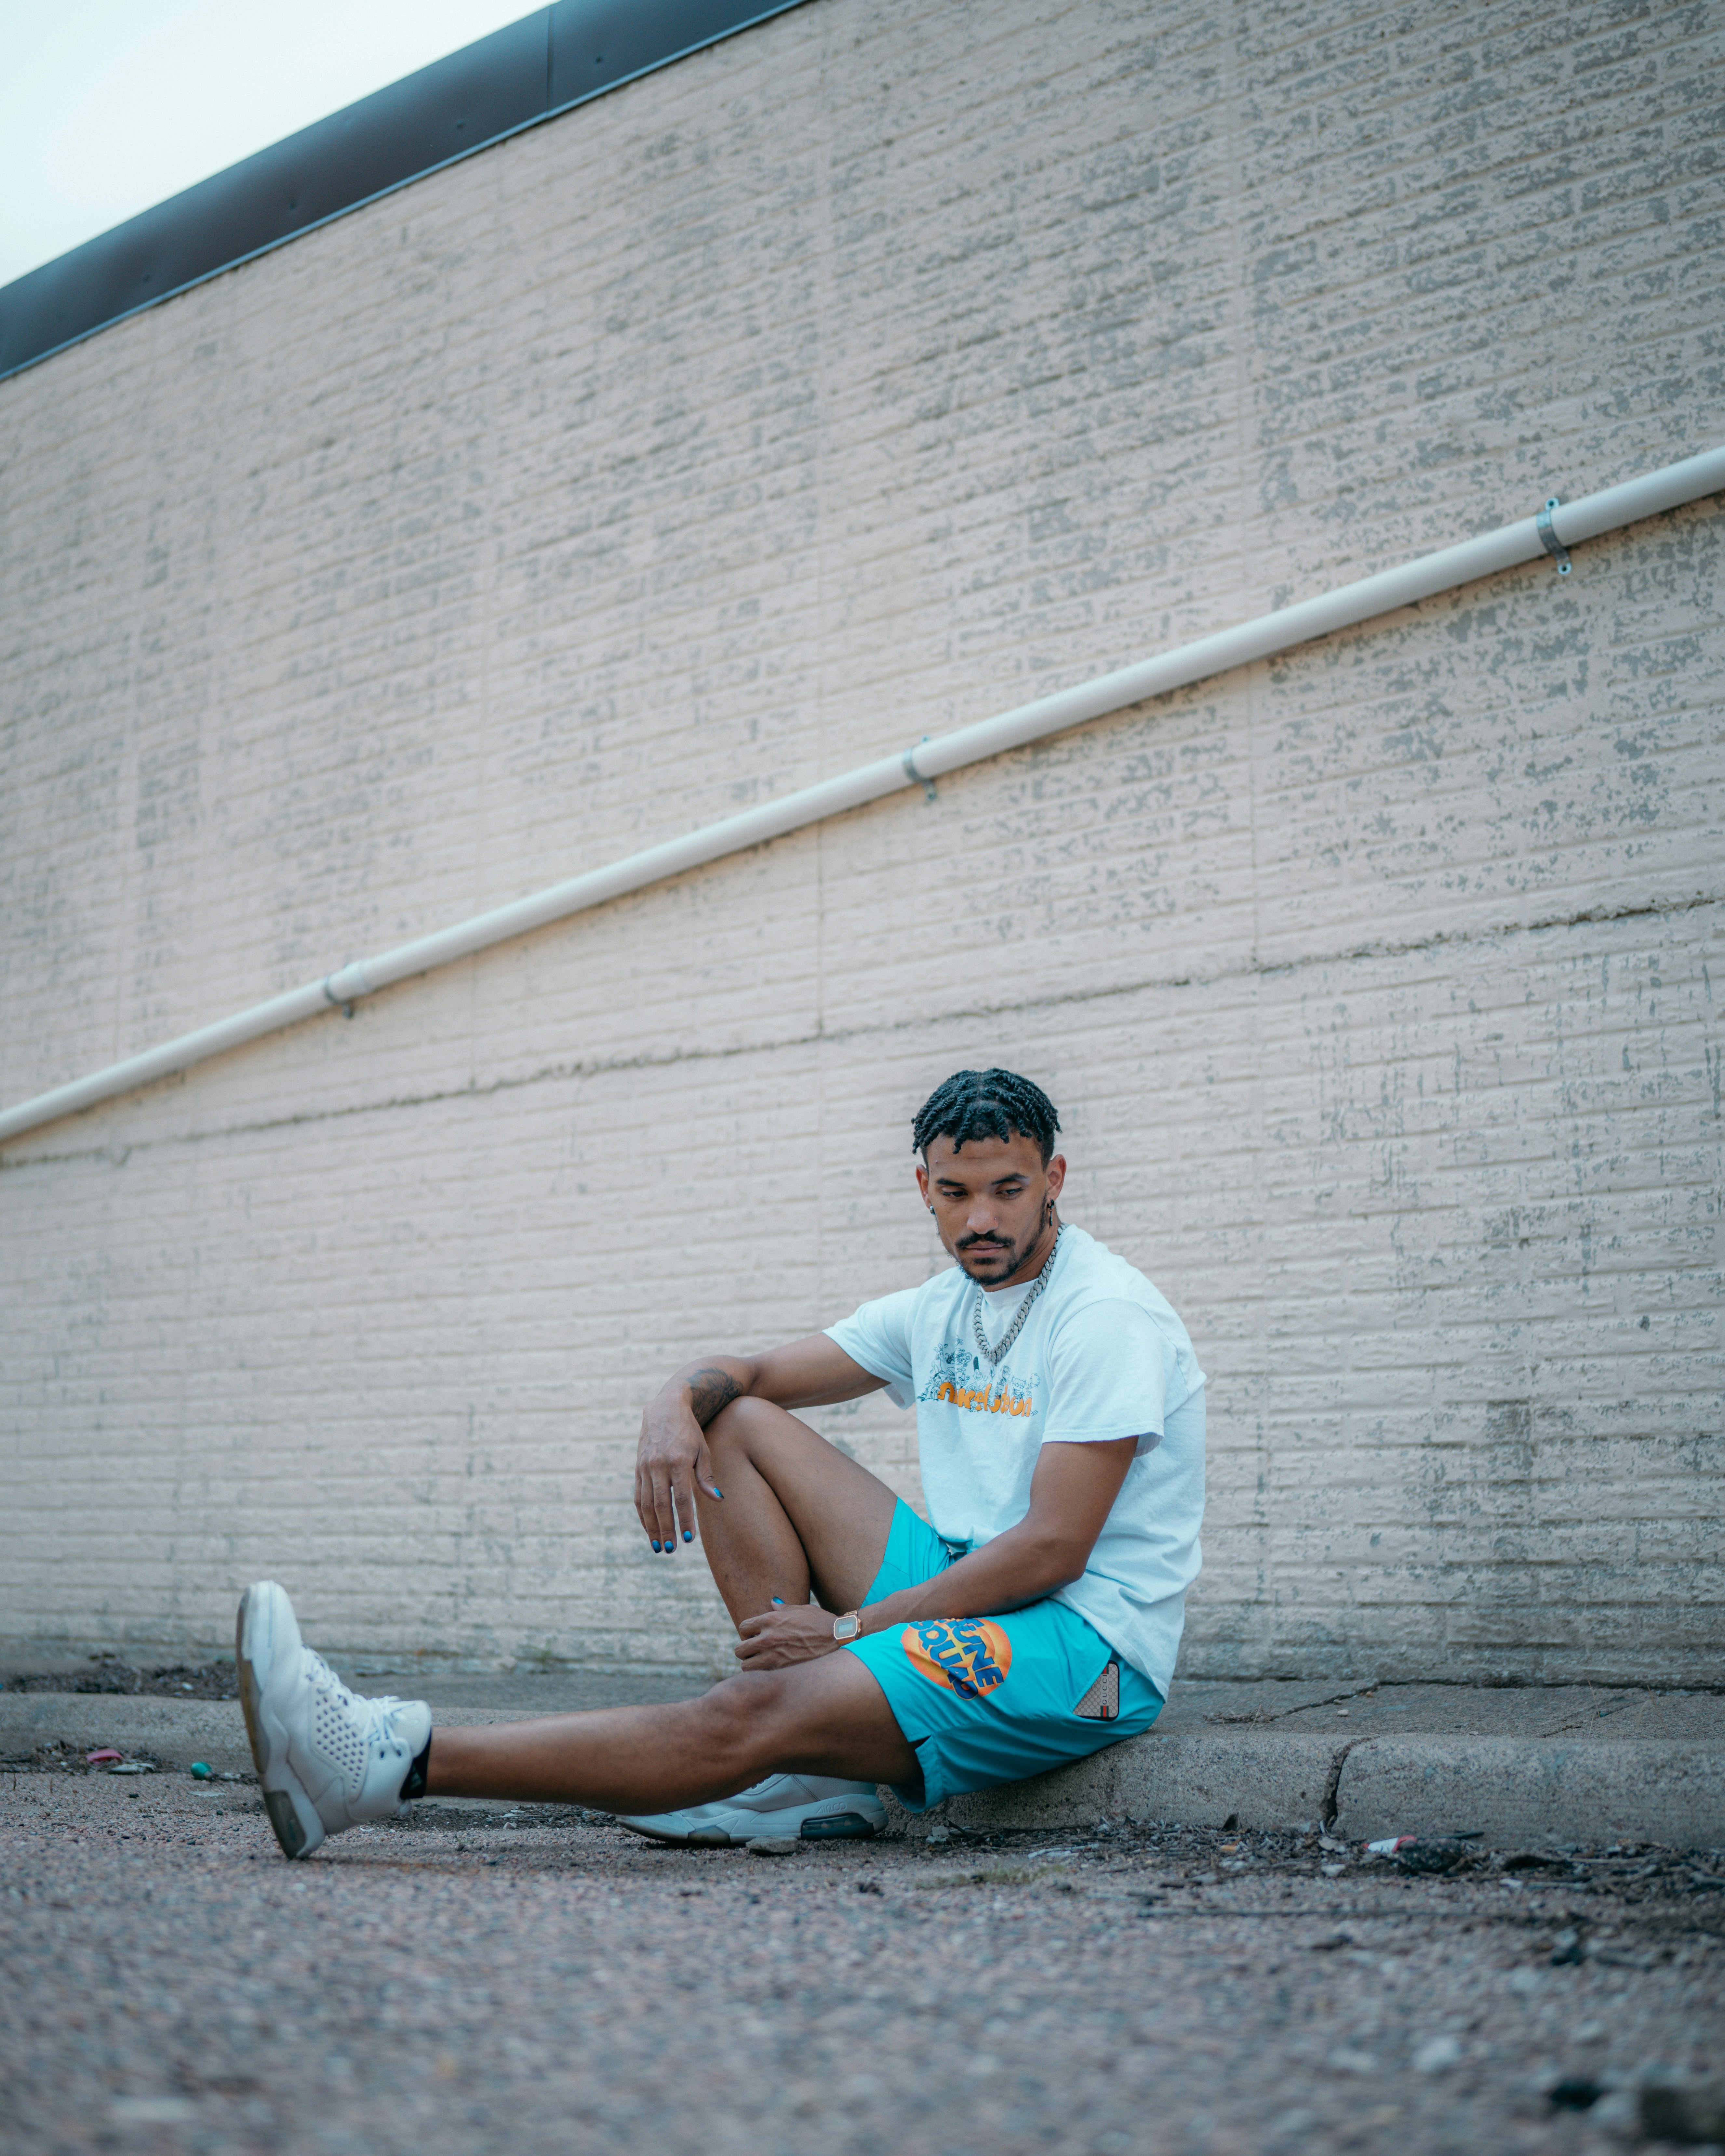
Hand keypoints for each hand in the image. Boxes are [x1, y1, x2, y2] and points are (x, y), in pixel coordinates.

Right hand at [634, 1386, 722, 1552]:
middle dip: (666, 1529)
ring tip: (658, 1546)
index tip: (689, 1539)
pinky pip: (638, 1496)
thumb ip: (707, 1476)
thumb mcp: (703, 1450)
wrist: (665, 1408)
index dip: (685, 1519)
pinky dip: (642, 1515)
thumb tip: (718, 1499)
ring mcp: (645, 1467)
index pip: (681, 1497)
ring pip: (645, 1503)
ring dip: (651, 1527)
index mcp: (678, 1460)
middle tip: (671, 1549)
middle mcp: (659, 1464)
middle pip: (661, 1504)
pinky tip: (649, 1529)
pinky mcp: (637, 1468)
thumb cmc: (690, 1431)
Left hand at [733, 1603, 845, 1669]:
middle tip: (756, 1652)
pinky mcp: (781, 1671)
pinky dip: (764, 1676)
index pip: (743, 1628)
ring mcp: (773, 1656)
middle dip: (746, 1651)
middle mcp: (767, 1638)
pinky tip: (773, 1672)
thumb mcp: (803, 1609)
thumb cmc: (822, 1622)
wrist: (839, 1639)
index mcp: (770, 1620)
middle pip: (739, 1649)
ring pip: (746, 1667)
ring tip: (763, 1664)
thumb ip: (784, 1608)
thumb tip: (772, 1602)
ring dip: (752, 1666)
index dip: (748, 1632)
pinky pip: (762, 1677)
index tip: (756, 1636)